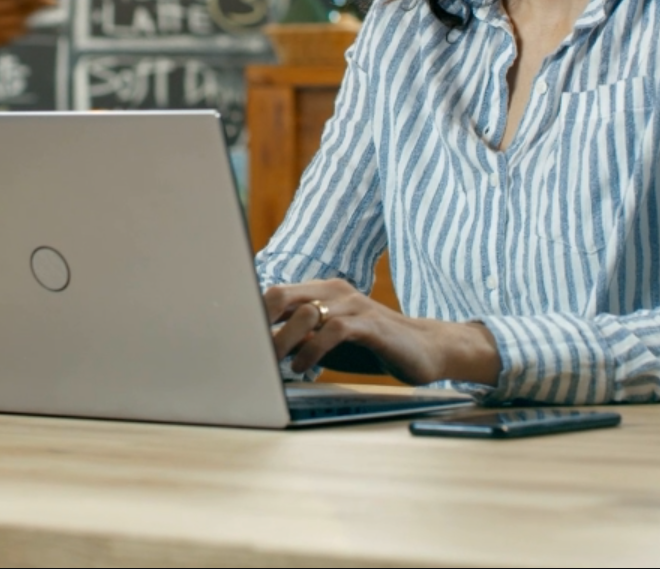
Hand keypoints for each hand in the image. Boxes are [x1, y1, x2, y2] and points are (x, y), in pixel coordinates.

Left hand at [263, 279, 500, 385]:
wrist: (425, 349)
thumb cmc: (371, 347)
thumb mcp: (329, 342)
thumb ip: (300, 339)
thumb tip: (260, 349)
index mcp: (322, 291)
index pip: (276, 293)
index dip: (252, 314)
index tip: (234, 337)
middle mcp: (335, 291)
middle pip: (282, 295)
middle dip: (260, 323)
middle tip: (247, 351)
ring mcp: (354, 306)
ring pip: (306, 313)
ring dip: (283, 341)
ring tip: (272, 364)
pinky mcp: (371, 325)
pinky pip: (333, 331)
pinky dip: (313, 349)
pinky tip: (303, 367)